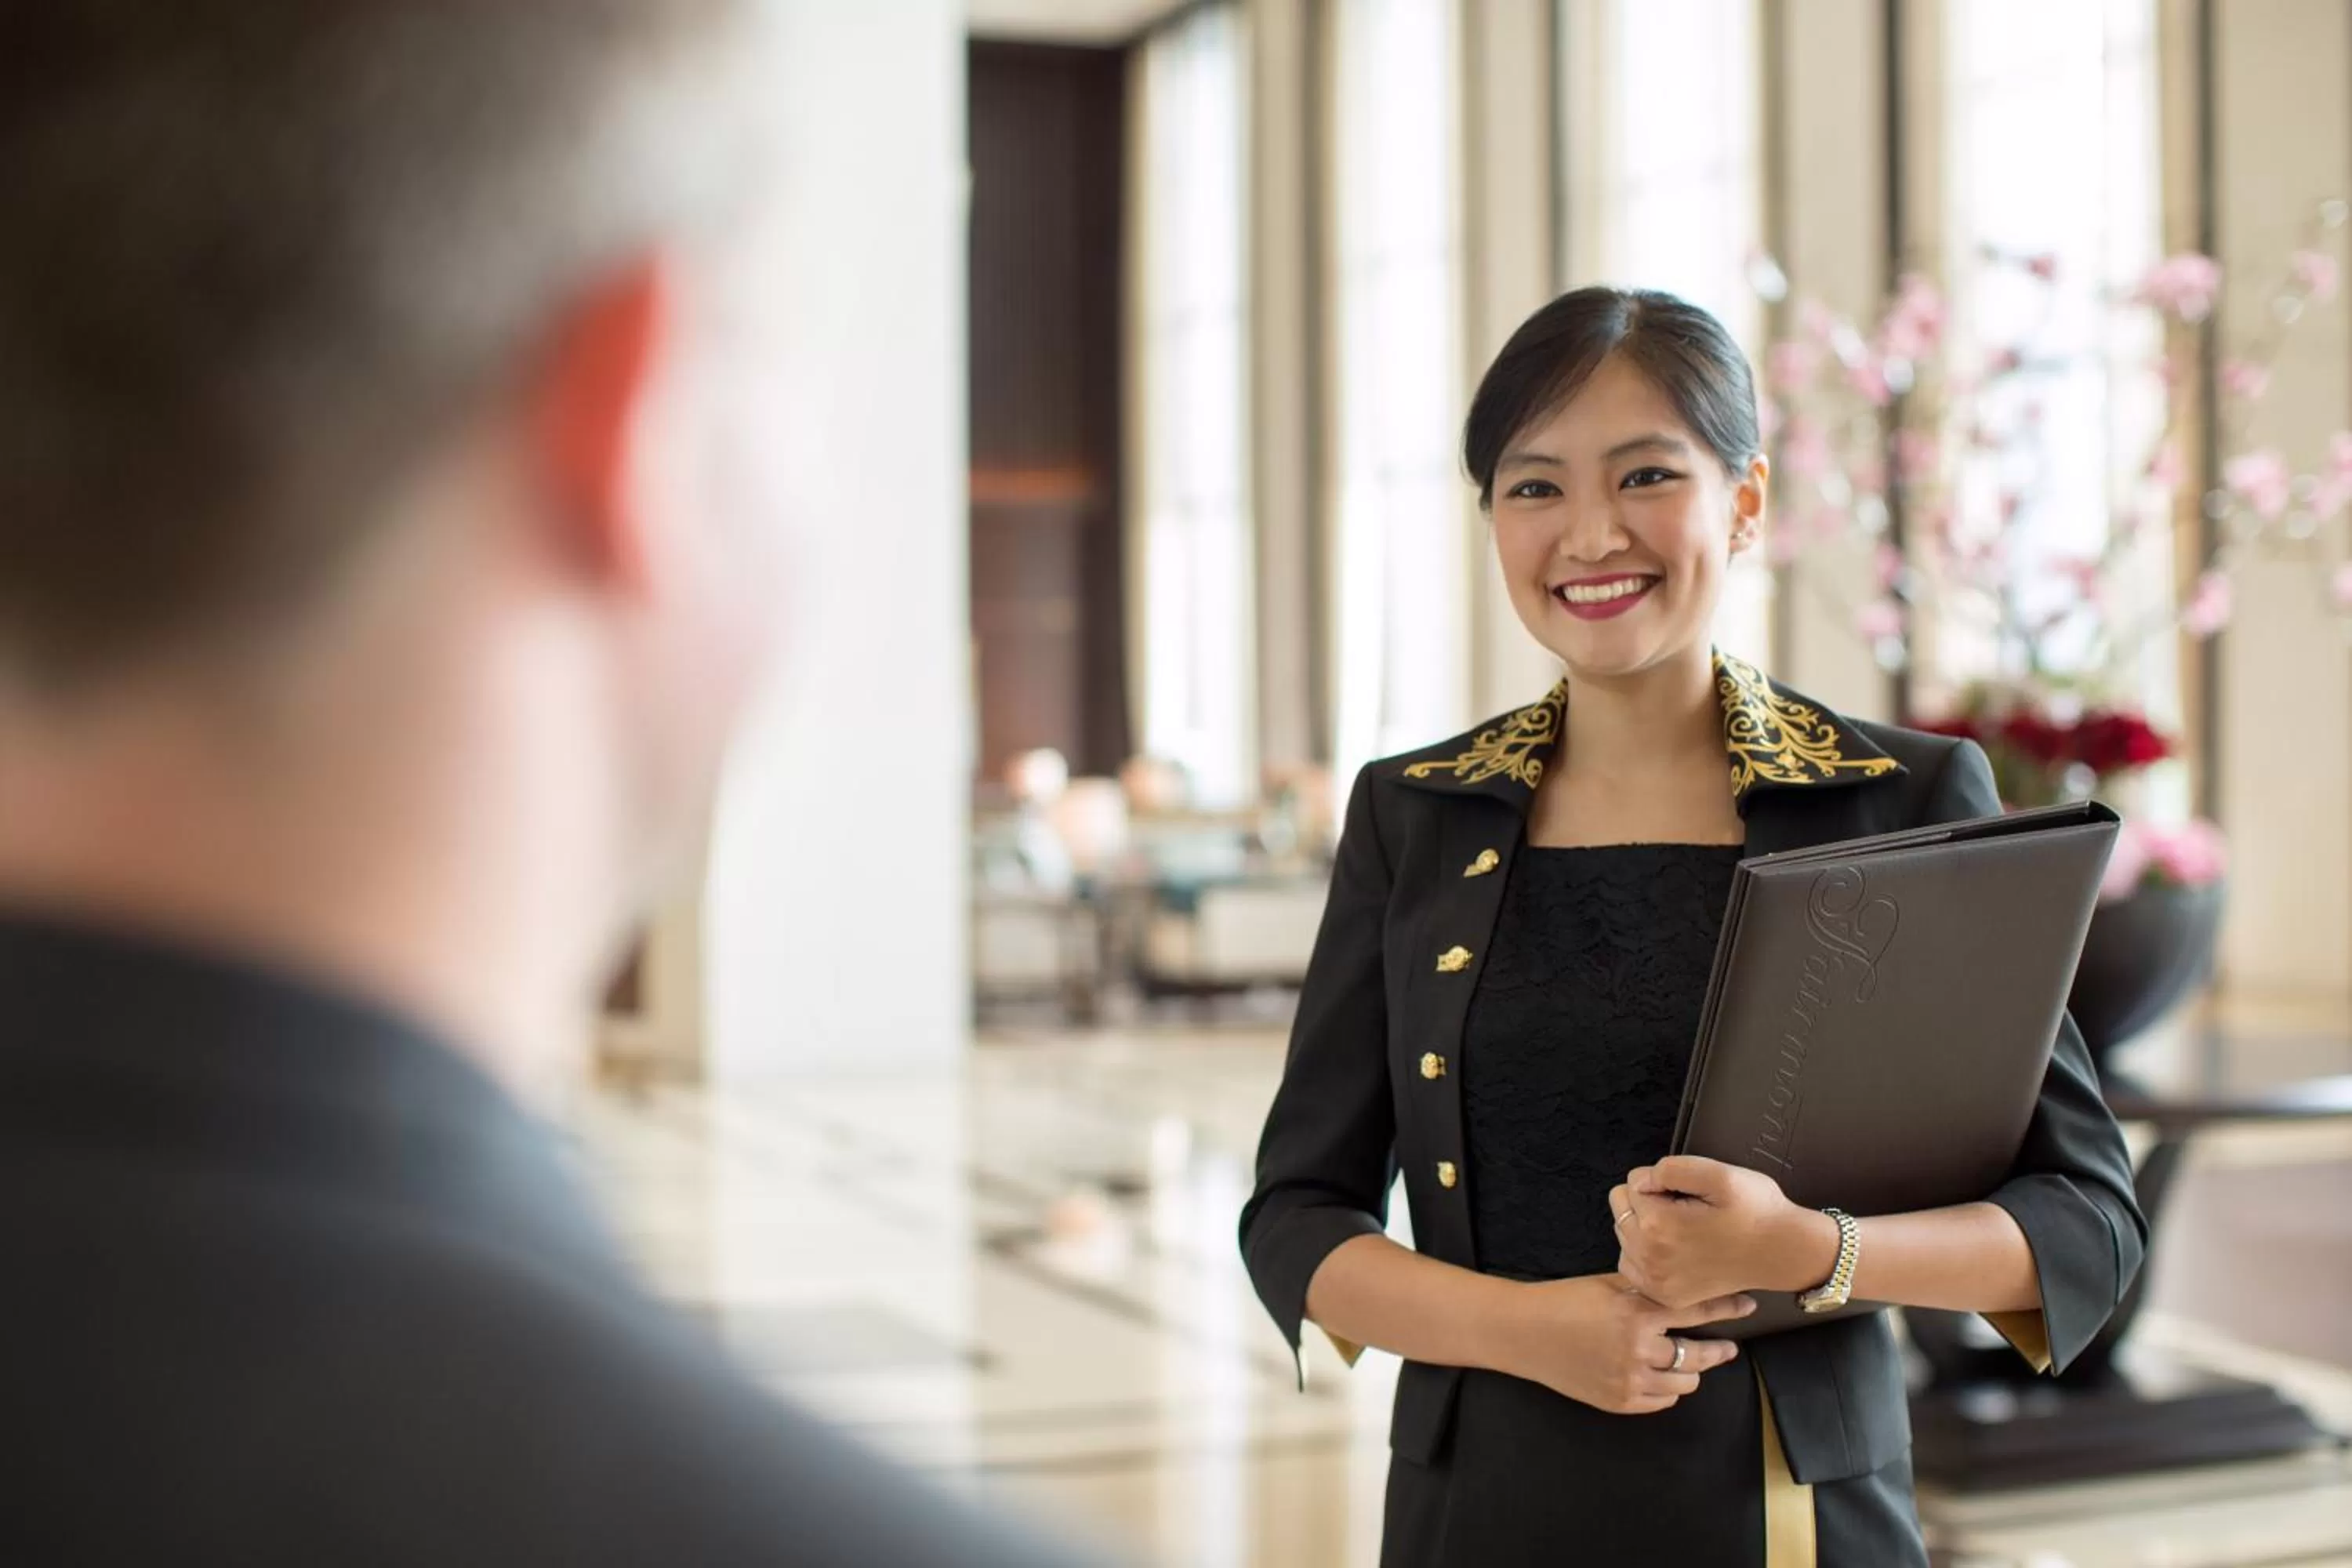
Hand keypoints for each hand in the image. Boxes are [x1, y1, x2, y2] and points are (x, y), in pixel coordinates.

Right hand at [1492, 1273, 1754, 1414]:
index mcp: (1637, 1312)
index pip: (1696, 1309)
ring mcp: (1629, 1379)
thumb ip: (1647, 1289)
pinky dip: (1667, 1388)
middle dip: (1718, 1350)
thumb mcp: (1608, 1284)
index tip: (1748, 1305)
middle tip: (1728, 1347)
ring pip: (1685, 1382)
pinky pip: (1662, 1400)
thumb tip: (1685, 1284)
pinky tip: (1662, 1376)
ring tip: (1690, 1360)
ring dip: (1691, 1370)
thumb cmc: (1565, 1301)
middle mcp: (1638, 1348)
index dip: (1726, 1308)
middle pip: (1698, 1354)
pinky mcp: (1619, 1401)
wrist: (1525, 1333)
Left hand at [1611, 1156, 1840, 1308]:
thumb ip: (1670, 1169)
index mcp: (1658, 1225)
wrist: (1783, 1252)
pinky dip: (1643, 1253)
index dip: (1660, 1181)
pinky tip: (1672, 1247)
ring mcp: (1655, 1282)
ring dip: (1643, 1226)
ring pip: (1623, 1235)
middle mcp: (1649, 1257)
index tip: (1688, 1193)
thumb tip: (1640, 1181)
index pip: (1631, 1183)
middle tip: (1685, 1209)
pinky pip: (1631, 1265)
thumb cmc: (1755, 1209)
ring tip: (1682, 1228)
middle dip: (1647, 1202)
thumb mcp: (1718, 1173)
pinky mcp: (1664, 1295)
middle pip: (1620, 1208)